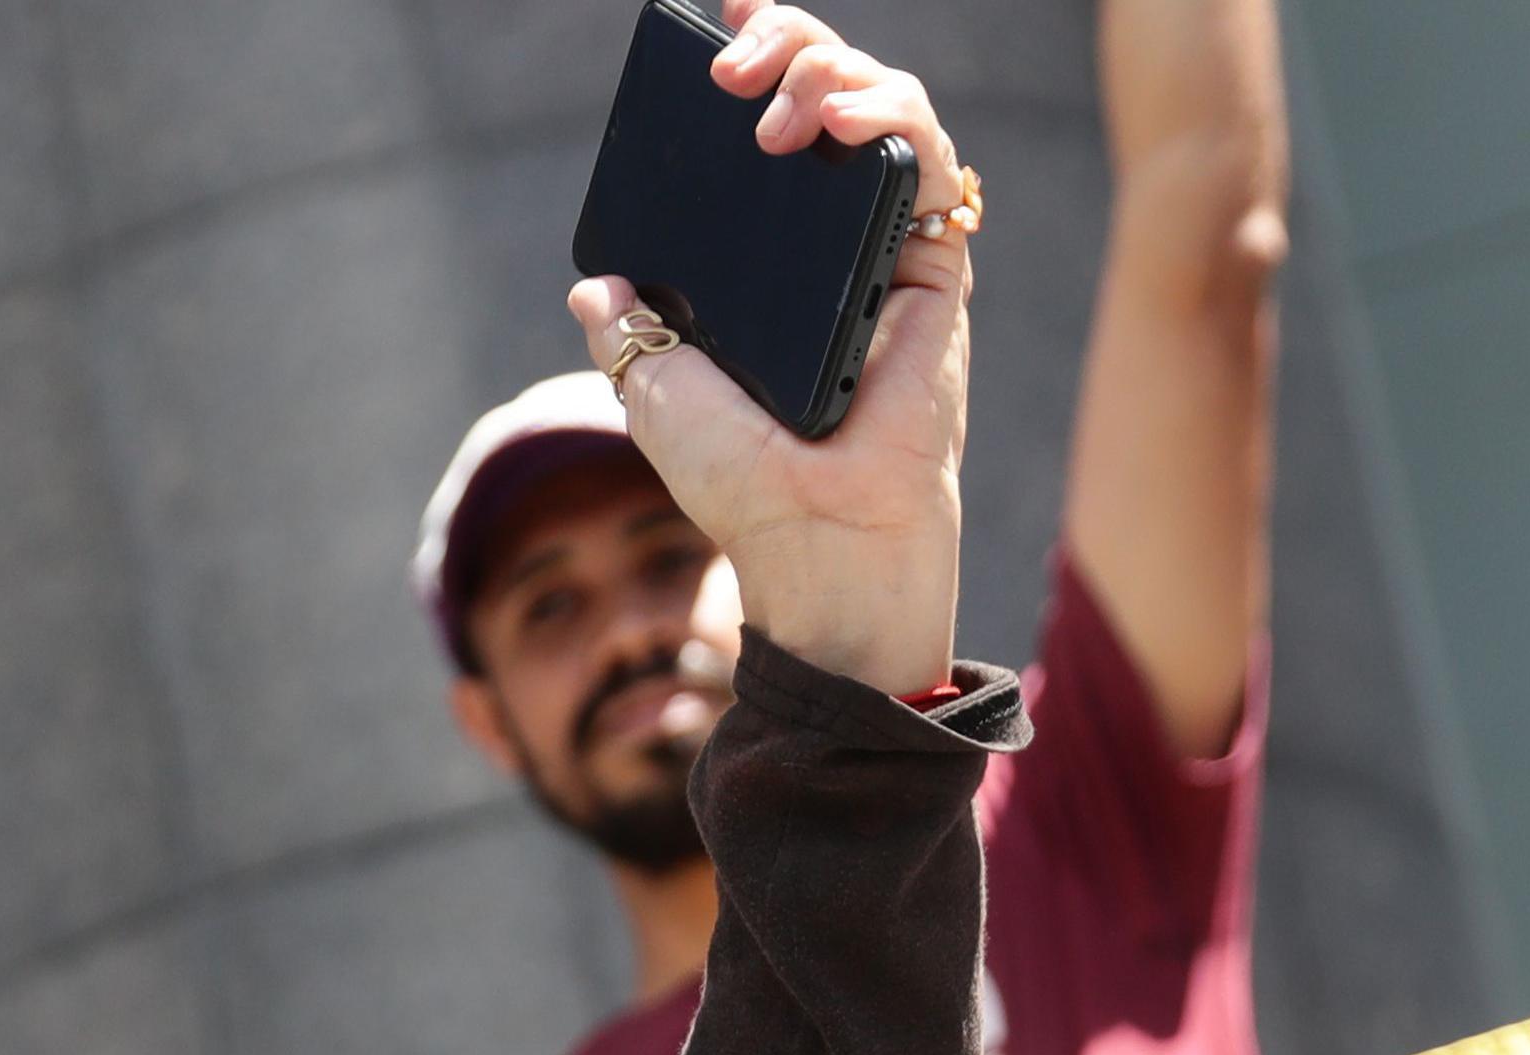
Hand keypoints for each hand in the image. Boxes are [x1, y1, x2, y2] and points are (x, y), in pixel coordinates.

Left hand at [575, 3, 970, 696]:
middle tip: (736, 59)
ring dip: (833, 69)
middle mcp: (829, 238)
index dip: (753, 59)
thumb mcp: (656, 386)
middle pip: (827, 93)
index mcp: (767, 259)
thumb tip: (594, 283)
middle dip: (786, 45)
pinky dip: (890, 117)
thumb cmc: (740, 478)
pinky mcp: (935, 259)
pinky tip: (842, 117)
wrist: (810, 530)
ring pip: (885, 106)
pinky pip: (930, 157)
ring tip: (782, 100)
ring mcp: (886, 240)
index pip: (765, 130)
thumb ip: (628, 327)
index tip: (712, 21)